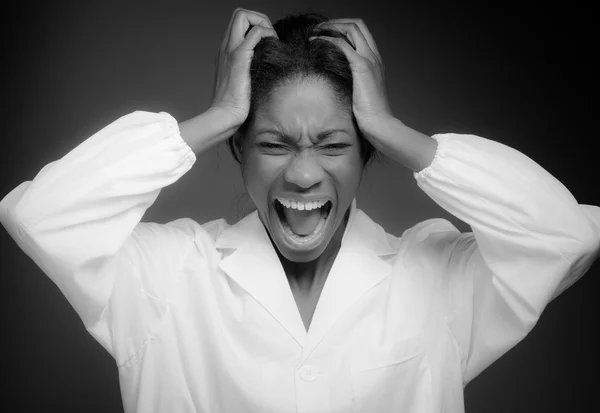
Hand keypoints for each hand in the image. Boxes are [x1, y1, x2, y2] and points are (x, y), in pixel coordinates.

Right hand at [210, 8, 277, 126]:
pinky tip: (272, 48)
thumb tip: (265, 70)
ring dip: (263, 23)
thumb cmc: (235, 105)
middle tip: (270, 38)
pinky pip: (255, 33)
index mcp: (225, 52)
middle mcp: (226, 47)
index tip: (266, 42)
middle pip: (239, 14)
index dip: (255, 25)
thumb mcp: (242, 84)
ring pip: (243, 15)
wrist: (225, 115)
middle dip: (259, 18)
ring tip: (271, 42)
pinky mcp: (239, 57)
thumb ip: (248, 72)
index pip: (238, 23)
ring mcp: (231, 50)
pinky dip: (267, 34)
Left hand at [310, 19, 393, 145]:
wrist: (379, 124)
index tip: (327, 34)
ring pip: (352, 28)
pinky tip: (315, 42)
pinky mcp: (362, 66)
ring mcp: (370, 59)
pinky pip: (342, 43)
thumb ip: (352, 83)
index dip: (343, 28)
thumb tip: (334, 82)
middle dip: (336, 22)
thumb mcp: (360, 94)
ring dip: (331, 26)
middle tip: (320, 29)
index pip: (362, 34)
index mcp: (376, 61)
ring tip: (316, 32)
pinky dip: (327, 39)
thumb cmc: (369, 116)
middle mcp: (375, 56)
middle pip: (358, 25)